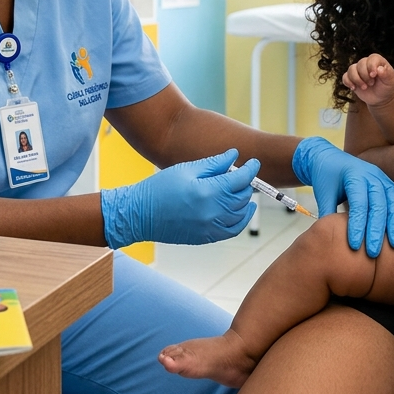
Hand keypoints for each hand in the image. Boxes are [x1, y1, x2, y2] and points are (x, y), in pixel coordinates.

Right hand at [100, 149, 256, 247]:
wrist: (139, 214)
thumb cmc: (159, 188)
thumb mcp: (186, 169)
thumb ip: (213, 163)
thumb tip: (234, 156)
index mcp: (207, 192)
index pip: (240, 179)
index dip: (250, 169)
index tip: (253, 163)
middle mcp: (212, 212)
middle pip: (242, 196)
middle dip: (246, 183)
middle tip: (243, 174)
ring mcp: (210, 227)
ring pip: (240, 213)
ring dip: (245, 200)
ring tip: (242, 190)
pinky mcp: (206, 238)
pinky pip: (233, 230)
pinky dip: (241, 220)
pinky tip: (242, 210)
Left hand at [292, 137, 393, 256]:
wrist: (330, 159)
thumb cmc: (326, 177)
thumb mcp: (323, 194)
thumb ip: (328, 214)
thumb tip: (329, 239)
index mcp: (353, 176)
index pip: (358, 203)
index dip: (357, 225)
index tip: (354, 245)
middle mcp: (371, 175)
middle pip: (378, 204)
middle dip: (377, 230)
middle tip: (374, 252)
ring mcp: (382, 178)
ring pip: (393, 201)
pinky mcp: (388, 182)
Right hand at [342, 54, 393, 108]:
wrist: (381, 98)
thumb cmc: (387, 87)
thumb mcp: (390, 81)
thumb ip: (387, 74)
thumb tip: (380, 69)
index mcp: (377, 61)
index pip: (372, 58)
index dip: (371, 66)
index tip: (374, 75)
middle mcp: (366, 64)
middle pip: (360, 64)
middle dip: (365, 76)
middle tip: (371, 84)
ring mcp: (358, 71)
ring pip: (351, 69)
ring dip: (356, 79)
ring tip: (364, 87)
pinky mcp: (352, 79)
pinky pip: (345, 77)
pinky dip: (348, 82)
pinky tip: (354, 88)